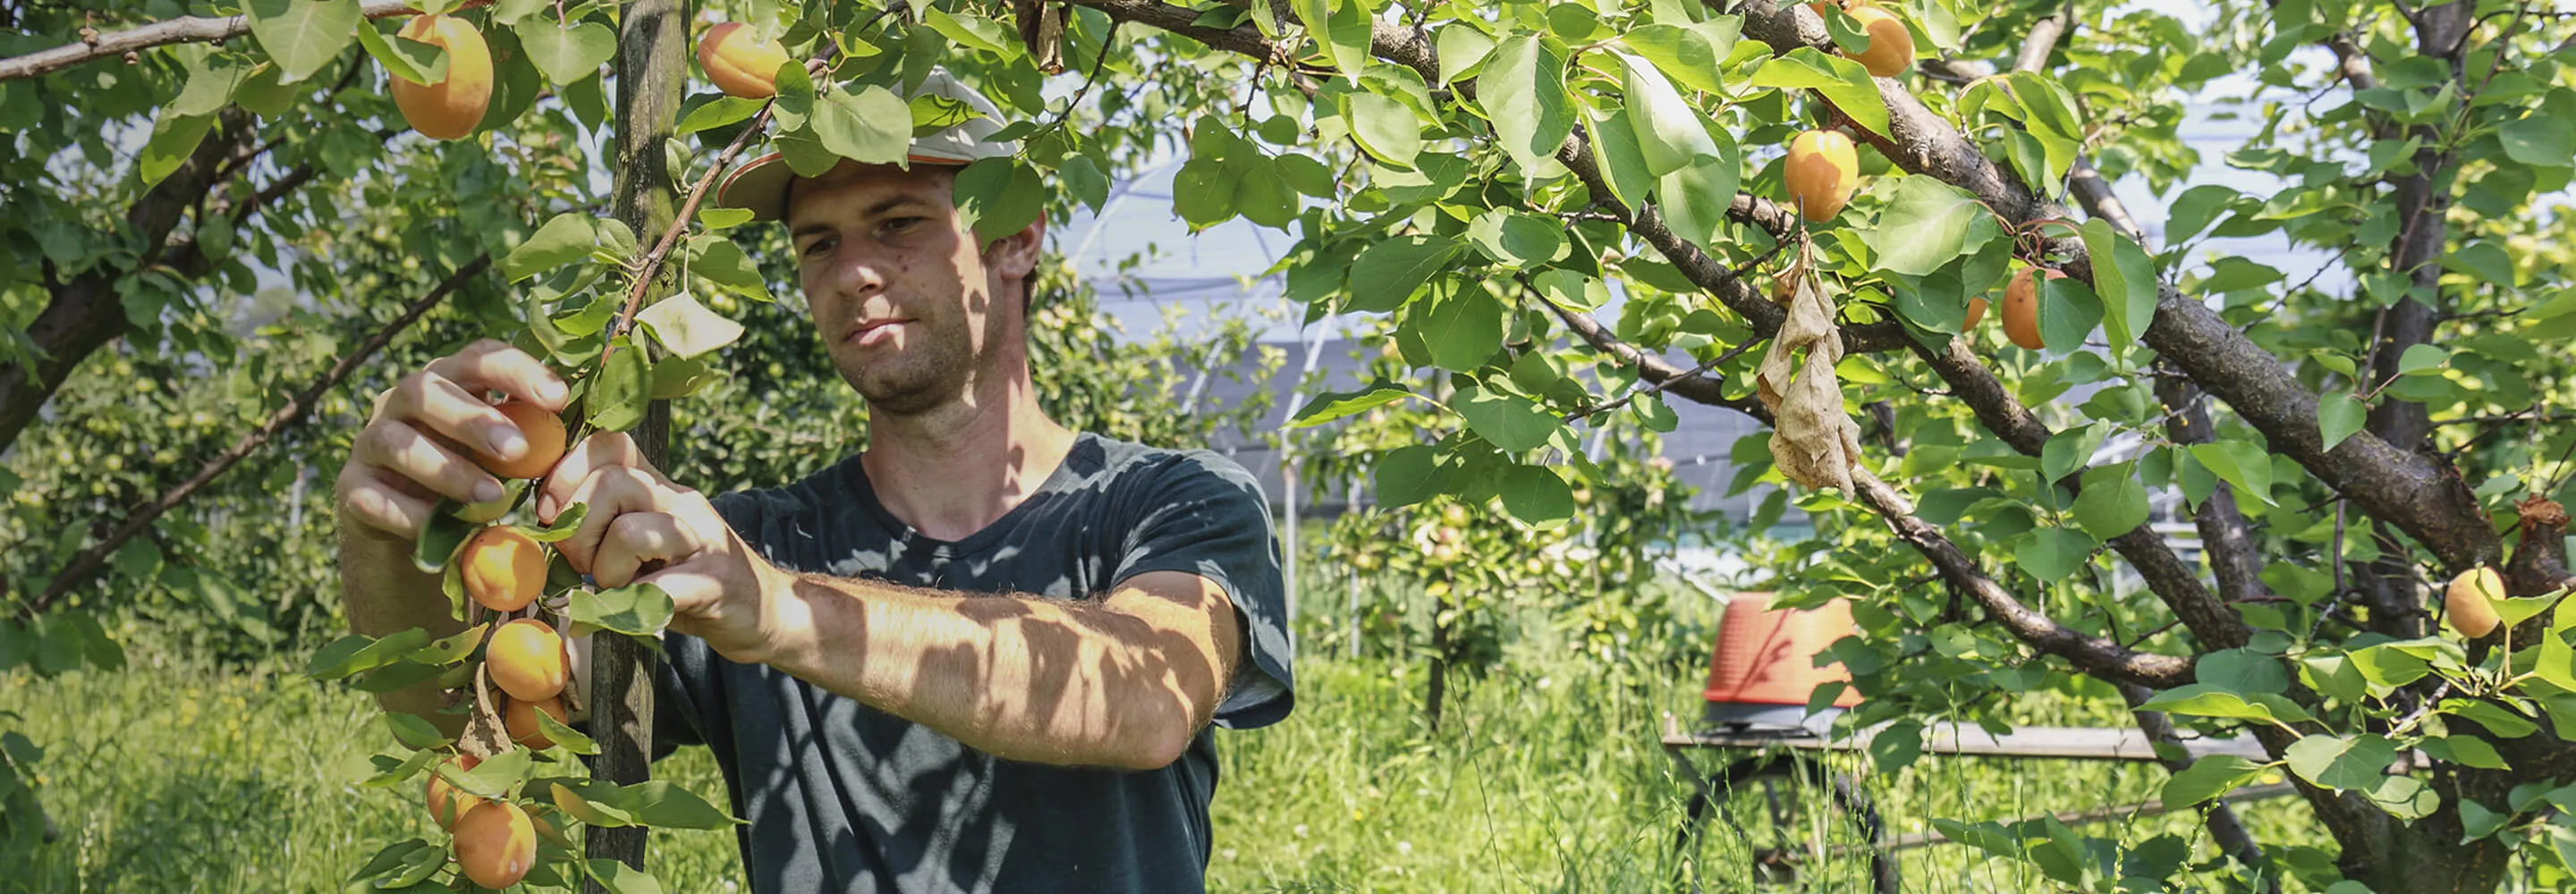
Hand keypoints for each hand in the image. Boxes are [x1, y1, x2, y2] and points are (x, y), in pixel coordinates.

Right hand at [337, 339, 569, 539]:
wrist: (414, 534)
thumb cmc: (474, 479)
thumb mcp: (505, 457)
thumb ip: (535, 442)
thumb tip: (593, 438)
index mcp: (449, 381)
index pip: (478, 357)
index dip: (517, 370)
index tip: (558, 398)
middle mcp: (402, 401)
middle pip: (426, 389)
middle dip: (473, 419)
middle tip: (517, 451)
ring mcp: (371, 442)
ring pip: (396, 442)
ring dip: (447, 470)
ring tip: (493, 500)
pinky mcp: (352, 488)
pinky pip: (373, 495)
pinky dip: (409, 513)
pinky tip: (441, 530)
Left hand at [537, 433, 799, 664]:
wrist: (764, 612)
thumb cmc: (688, 578)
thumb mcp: (643, 543)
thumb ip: (601, 528)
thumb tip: (540, 529)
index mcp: (659, 486)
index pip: (609, 443)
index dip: (567, 471)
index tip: (553, 513)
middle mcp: (681, 501)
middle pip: (613, 483)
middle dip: (579, 532)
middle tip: (584, 566)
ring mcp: (702, 538)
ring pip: (631, 532)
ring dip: (607, 571)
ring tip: (618, 590)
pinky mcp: (715, 581)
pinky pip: (658, 588)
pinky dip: (629, 608)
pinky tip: (629, 616)